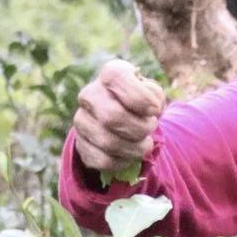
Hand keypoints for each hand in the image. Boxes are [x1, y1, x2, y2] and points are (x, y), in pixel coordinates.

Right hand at [70, 59, 165, 174]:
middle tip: (150, 128)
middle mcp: (90, 94)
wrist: (123, 119)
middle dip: (140, 128)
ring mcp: (81, 120)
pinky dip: (123, 162)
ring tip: (144, 144)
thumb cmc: (141, 102)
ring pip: (109, 142)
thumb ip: (154, 95)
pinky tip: (129, 155)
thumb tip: (151, 108)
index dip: (140, 97)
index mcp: (110, 74)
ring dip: (135, 148)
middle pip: (112, 116)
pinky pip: (102, 160)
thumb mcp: (152, 92)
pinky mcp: (80, 145)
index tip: (155, 110)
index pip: (116, 78)